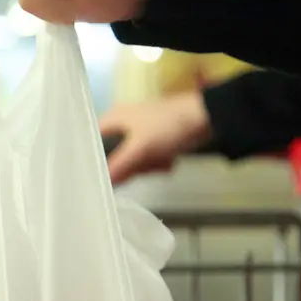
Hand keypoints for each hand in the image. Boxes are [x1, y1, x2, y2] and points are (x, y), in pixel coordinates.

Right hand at [98, 92, 212, 184]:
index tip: (102, 176)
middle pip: (114, 156)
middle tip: (142, 166)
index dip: (95, 161)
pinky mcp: (156, 139)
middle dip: (131, 165)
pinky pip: (148, 158)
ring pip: (133, 160)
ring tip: (161, 161)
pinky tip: (168, 160)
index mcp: (113, 119)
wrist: (208, 117)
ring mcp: (141, 131)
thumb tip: (102, 184)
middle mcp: (123, 124)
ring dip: (147, 165)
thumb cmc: (169, 126)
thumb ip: (119, 167)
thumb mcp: (141, 149)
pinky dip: (158, 162)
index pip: (92, 144)